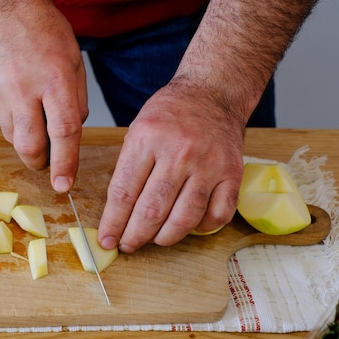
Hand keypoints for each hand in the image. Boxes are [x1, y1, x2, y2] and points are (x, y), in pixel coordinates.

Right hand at [0, 0, 87, 192]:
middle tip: (47, 161)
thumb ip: (75, 101)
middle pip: (29, 145)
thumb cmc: (45, 31)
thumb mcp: (73, 62)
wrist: (3, 6)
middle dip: (39, 162)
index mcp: (55, 80)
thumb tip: (71, 135)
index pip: (63, 133)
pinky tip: (19, 97)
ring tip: (35, 120)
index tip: (63, 185)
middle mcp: (25, 87)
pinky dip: (14, 117)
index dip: (65, 164)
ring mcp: (0, 90)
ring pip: (12, 136)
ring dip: (26, 139)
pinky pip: (2, 117)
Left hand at [97, 79, 245, 252]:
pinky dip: (201, 229)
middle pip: (152, 211)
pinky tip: (187, 227)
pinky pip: (217, 216)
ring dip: (164, 238)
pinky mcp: (232, 174)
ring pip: (184, 219)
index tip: (106, 239)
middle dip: (134, 236)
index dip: (113, 223)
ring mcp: (209, 165)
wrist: (213, 93)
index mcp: (147, 139)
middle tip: (127, 245)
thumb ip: (128, 169)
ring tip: (153, 240)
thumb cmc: (170, 113)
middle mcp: (179, 153)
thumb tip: (116, 213)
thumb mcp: (137, 130)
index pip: (124, 193)